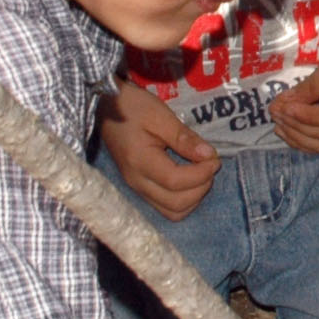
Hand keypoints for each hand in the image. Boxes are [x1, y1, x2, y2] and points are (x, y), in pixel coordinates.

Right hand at [99, 87, 216, 219]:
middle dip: (201, 187)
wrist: (104, 108)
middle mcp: (136, 182)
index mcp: (139, 161)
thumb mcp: (160, 115)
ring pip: (172, 212)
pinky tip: (190, 178)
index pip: (176, 182)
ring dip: (194, 197)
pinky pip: (166, 207)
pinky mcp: (140, 188)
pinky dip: (184, 199)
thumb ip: (184, 138)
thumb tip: (208, 156)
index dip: (201, 174)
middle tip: (209, 164)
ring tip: (201, 172)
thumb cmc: (131, 107)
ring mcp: (136, 188)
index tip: (214, 157)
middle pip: (176, 204)